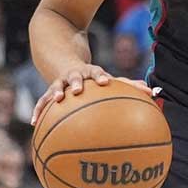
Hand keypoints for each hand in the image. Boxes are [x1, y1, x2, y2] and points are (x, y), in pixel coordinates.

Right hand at [30, 63, 149, 124]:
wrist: (65, 63)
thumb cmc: (94, 77)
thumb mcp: (108, 79)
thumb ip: (129, 86)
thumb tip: (152, 93)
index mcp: (91, 73)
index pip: (97, 73)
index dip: (100, 76)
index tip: (103, 82)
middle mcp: (75, 76)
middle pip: (75, 77)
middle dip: (75, 82)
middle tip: (76, 90)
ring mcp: (60, 83)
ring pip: (56, 87)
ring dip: (54, 93)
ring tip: (55, 100)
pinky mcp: (49, 91)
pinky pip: (42, 102)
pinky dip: (38, 111)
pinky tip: (34, 123)